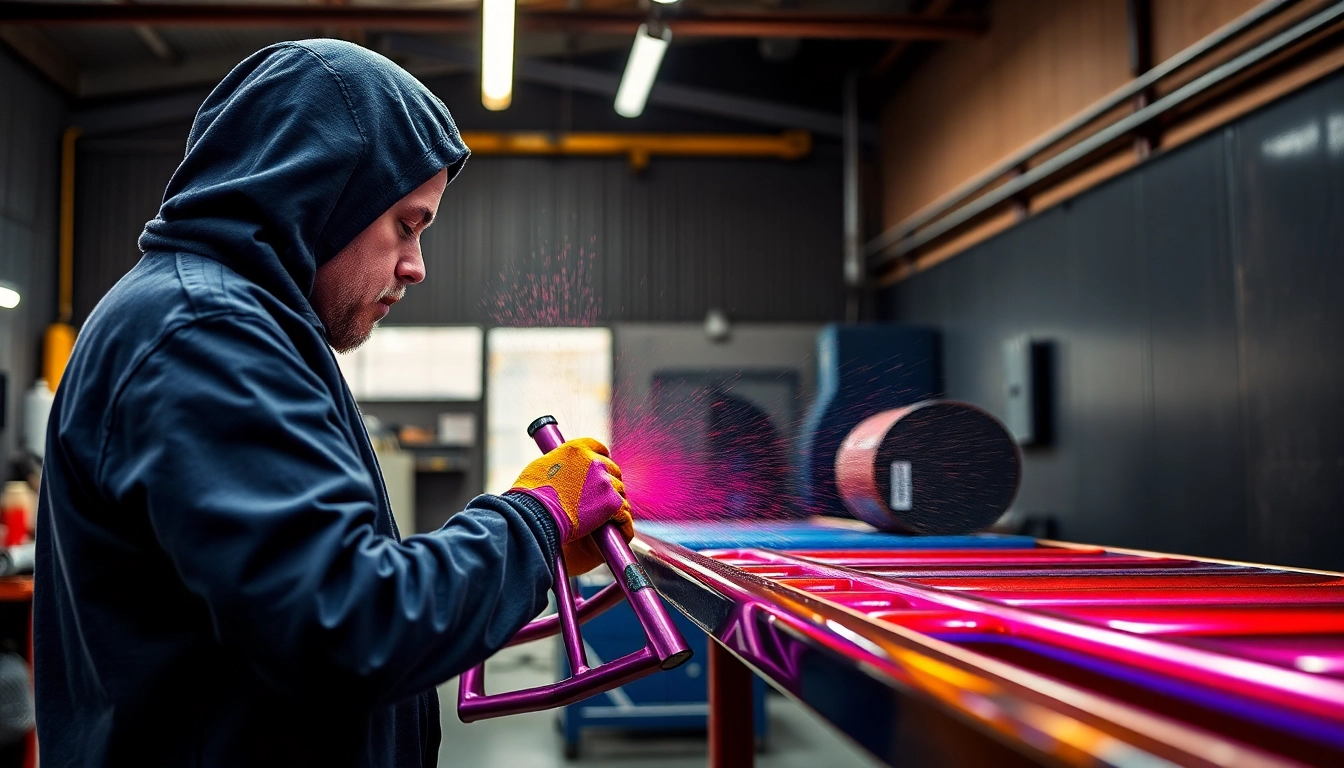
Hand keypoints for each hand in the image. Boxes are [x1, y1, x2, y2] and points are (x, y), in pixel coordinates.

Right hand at [509, 437, 633, 574]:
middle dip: (608, 483)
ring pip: (619, 491)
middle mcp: (594, 461)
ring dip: (614, 502)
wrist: (534, 514)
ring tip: (608, 517)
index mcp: (577, 449)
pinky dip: (622, 523)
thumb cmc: (530, 495)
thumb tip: (560, 469)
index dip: (601, 460)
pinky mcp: (611, 502)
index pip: (599, 448)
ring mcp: (605, 482)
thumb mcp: (541, 467)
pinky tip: (619, 530)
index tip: (600, 470)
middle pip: (612, 470)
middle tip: (601, 498)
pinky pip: (624, 513)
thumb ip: (558, 464)